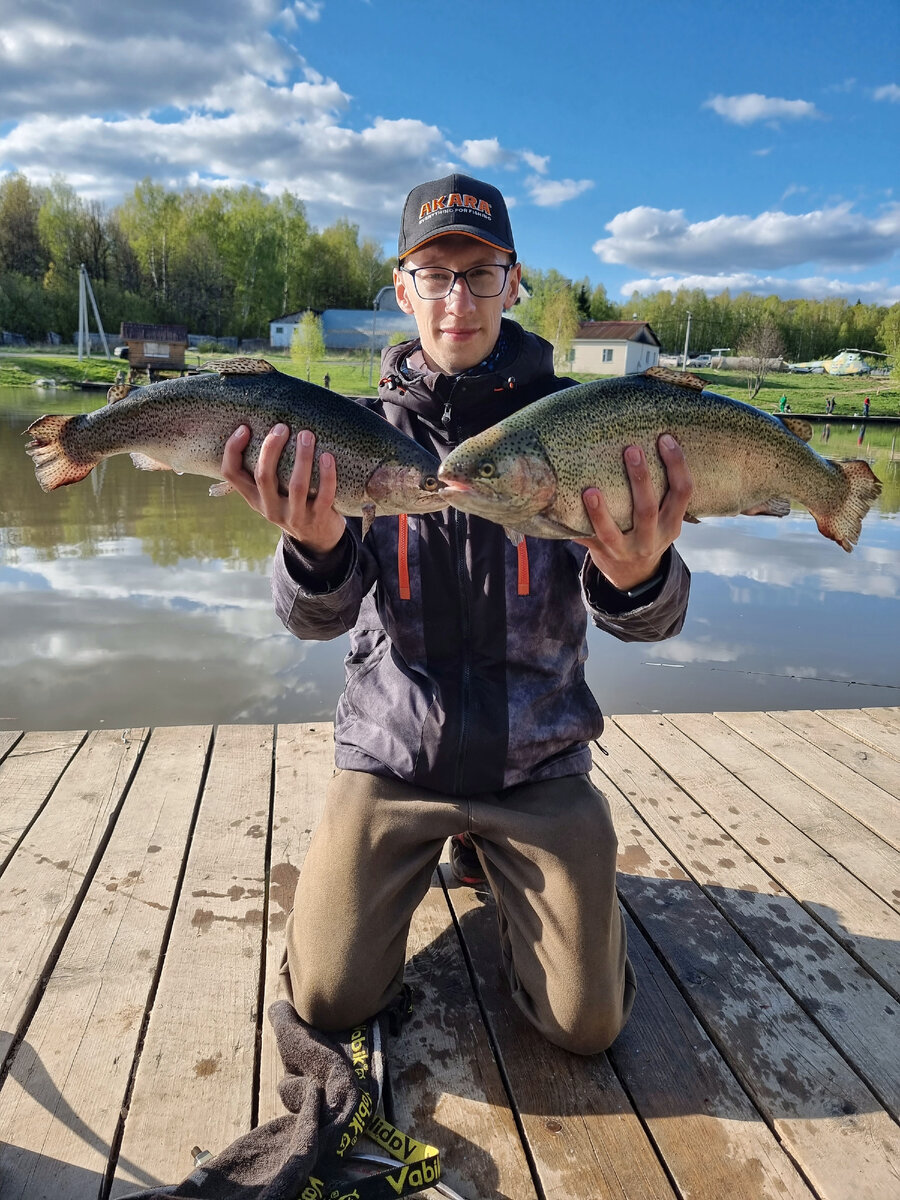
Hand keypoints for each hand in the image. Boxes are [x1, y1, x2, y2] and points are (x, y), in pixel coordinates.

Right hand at [221, 425, 346, 553]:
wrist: (318, 539)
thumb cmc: (293, 503)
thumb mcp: (272, 492)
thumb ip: (266, 469)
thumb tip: (268, 422)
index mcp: (253, 498)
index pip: (231, 474)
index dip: (233, 450)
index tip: (244, 428)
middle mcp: (269, 508)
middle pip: (264, 476)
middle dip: (271, 448)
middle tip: (282, 427)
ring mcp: (294, 516)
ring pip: (296, 486)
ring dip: (302, 458)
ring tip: (307, 435)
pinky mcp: (318, 518)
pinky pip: (324, 496)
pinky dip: (327, 475)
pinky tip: (328, 456)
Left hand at [573, 433, 692, 592]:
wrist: (634, 576)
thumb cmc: (648, 532)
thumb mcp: (665, 519)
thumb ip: (662, 492)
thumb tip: (652, 439)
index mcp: (671, 524)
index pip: (683, 492)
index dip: (677, 465)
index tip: (665, 438)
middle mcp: (651, 539)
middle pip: (647, 509)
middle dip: (640, 479)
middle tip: (631, 449)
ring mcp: (624, 550)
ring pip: (612, 532)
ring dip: (600, 513)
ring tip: (590, 491)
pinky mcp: (601, 554)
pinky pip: (586, 540)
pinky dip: (573, 527)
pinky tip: (559, 511)